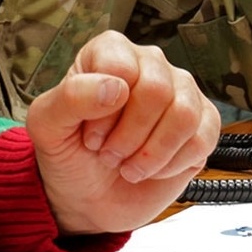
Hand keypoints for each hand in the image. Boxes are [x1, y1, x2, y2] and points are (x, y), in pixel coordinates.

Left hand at [27, 32, 219, 235]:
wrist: (89, 199)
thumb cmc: (68, 154)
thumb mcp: (47, 127)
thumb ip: (71, 98)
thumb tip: (116, 88)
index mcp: (111, 51)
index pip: (121, 68)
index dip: (104, 112)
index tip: (90, 137)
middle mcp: (151, 63)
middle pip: (157, 90)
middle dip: (128, 136)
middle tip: (109, 156)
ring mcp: (182, 91)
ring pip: (184, 114)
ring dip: (151, 153)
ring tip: (129, 166)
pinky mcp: (204, 122)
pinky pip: (202, 139)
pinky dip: (172, 164)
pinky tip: (153, 168)